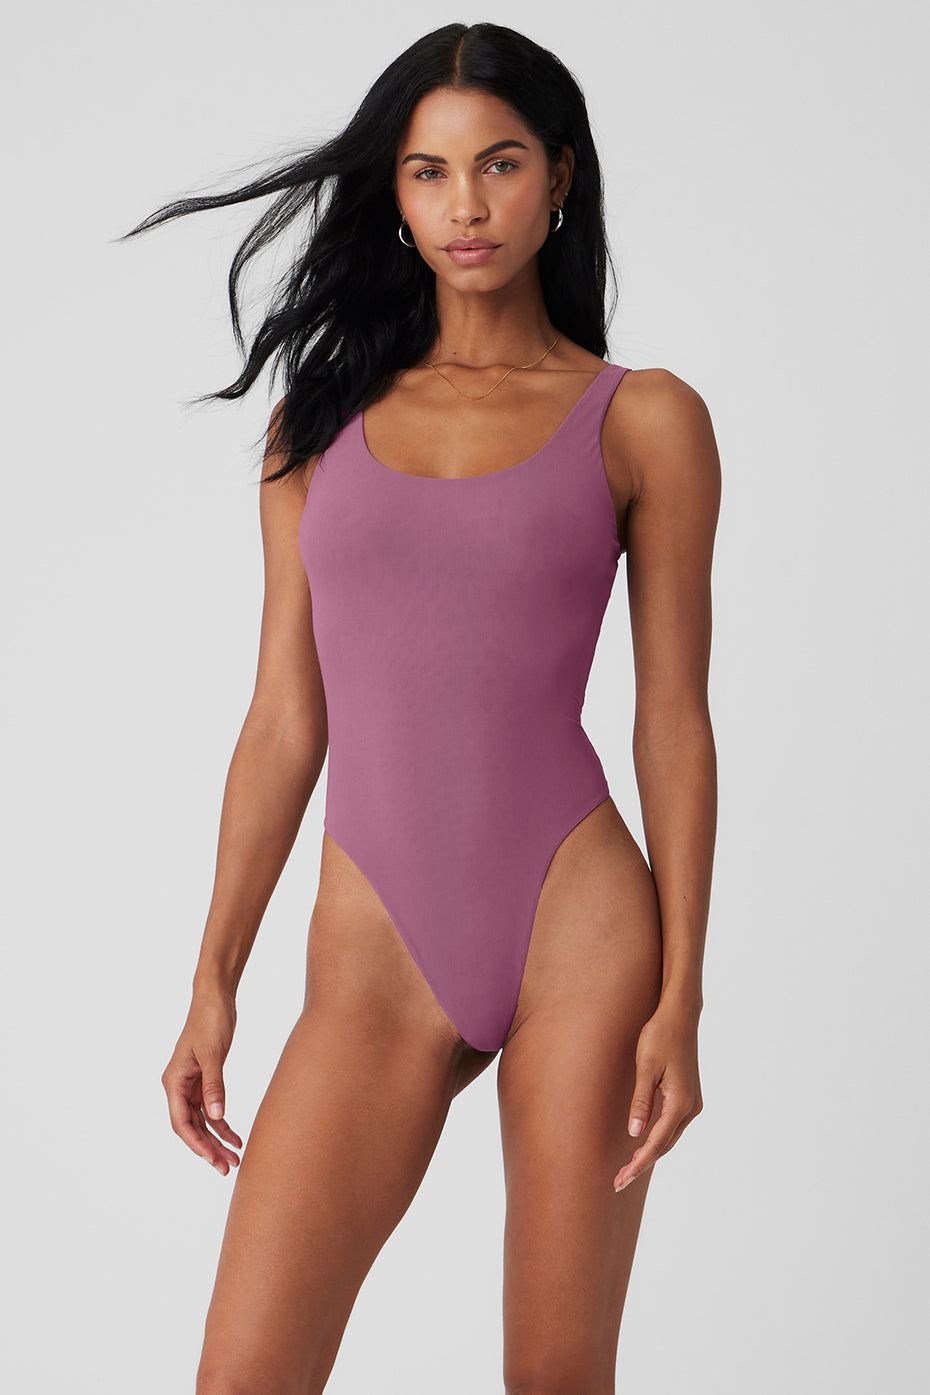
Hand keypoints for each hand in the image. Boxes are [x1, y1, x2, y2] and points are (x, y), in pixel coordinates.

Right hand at [162, 988, 242, 1174]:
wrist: (216, 998)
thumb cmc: (210, 1020)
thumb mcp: (214, 1053)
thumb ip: (214, 1086)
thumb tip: (216, 1117)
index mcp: (174, 1081)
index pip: (181, 1122)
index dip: (196, 1144)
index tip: (212, 1160)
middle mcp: (179, 1086)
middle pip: (191, 1127)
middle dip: (208, 1149)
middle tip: (228, 1168)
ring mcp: (191, 1084)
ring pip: (202, 1121)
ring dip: (217, 1140)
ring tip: (236, 1158)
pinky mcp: (204, 1080)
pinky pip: (211, 1109)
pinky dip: (222, 1124)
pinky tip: (236, 1137)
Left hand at [614, 996, 702, 1192]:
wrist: (680, 1015)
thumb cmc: (659, 1036)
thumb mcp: (645, 1067)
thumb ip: (641, 1101)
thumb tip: (635, 1133)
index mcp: (680, 1103)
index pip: (656, 1143)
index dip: (638, 1164)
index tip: (621, 1180)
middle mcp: (691, 1107)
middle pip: (665, 1145)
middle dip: (642, 1163)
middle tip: (618, 1181)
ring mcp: (693, 1102)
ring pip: (670, 1137)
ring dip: (650, 1152)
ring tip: (628, 1167)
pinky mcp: (689, 1095)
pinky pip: (673, 1125)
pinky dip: (659, 1138)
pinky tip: (644, 1142)